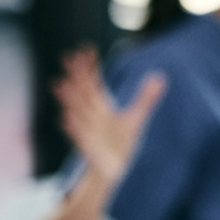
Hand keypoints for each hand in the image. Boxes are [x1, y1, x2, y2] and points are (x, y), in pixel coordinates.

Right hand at [52, 45, 165, 185]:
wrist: (112, 171)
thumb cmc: (120, 143)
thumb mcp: (135, 119)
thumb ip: (146, 98)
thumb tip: (160, 77)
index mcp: (102, 107)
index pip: (95, 82)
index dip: (91, 66)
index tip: (87, 48)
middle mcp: (93, 117)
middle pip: (84, 93)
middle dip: (77, 77)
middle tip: (68, 57)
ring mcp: (89, 132)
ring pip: (78, 113)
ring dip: (69, 99)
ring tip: (59, 84)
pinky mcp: (90, 149)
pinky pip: (79, 138)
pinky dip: (73, 129)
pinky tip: (65, 118)